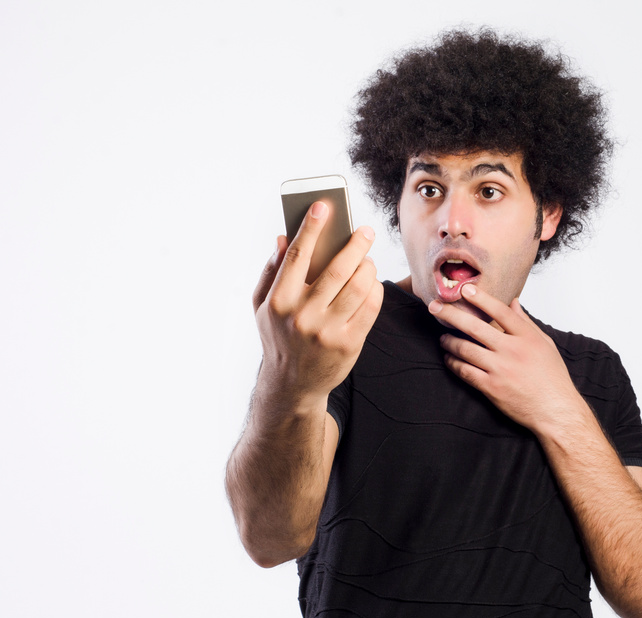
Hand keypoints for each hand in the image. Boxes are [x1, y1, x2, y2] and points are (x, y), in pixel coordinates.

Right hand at [252, 201, 383, 408]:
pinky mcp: (349, 345)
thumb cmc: (278, 337)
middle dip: (354, 245)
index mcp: (279, 302)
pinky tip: (372, 282)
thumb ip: (271, 271)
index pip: (297, 257)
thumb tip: (283, 237)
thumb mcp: (263, 307)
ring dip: (368, 267)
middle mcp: (303, 316)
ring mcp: (328, 332)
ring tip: (368, 259)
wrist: (292, 385)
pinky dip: (375, 290)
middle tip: (366, 231)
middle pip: (336, 270)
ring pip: (358, 288)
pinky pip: (370, 308)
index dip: (311, 228)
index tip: (323, 206)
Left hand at [429, 284, 588, 433]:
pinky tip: (448, 358)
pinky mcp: (491, 388)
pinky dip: (453, 363)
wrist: (555, 411)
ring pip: (465, 349)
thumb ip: (526, 323)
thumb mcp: (545, 344)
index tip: (465, 290)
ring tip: (443, 337)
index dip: (481, 298)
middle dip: (451, 315)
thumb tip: (513, 302)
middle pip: (475, 327)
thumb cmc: (552, 378)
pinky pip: (465, 371)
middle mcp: (512, 351)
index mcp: (527, 337)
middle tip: (435, 308)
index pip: (500, 311)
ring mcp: (500, 369)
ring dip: (449, 341)